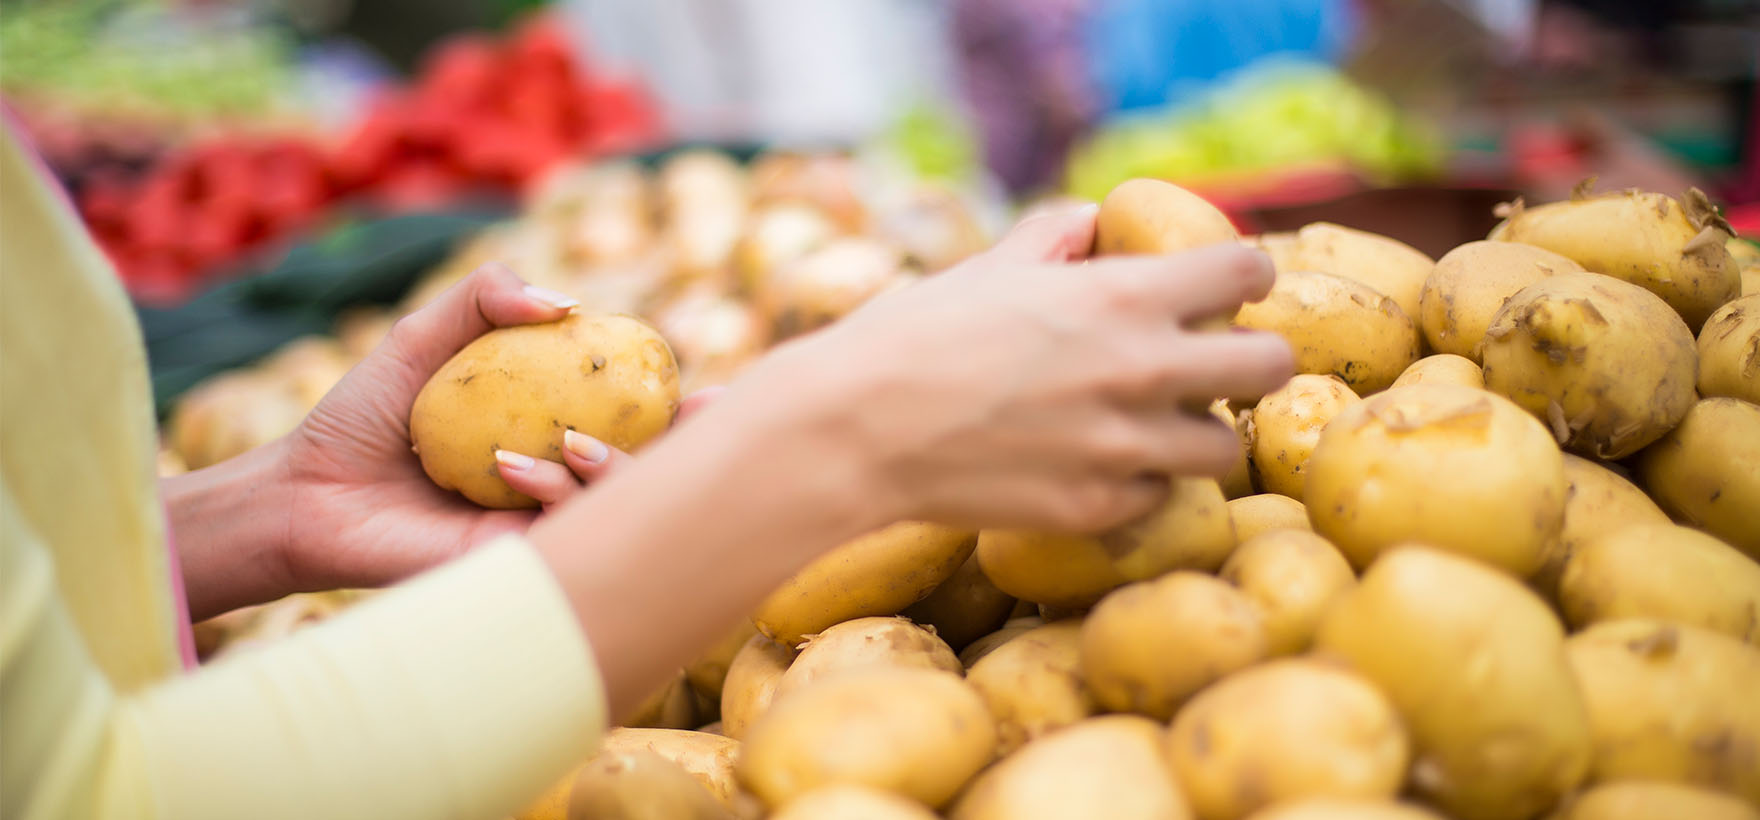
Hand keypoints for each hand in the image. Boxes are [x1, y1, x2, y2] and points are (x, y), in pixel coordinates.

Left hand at [279, 263, 711, 593]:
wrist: (307, 494)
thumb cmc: (364, 416)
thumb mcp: (425, 336)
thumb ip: (487, 295)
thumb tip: (566, 303)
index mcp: (551, 430)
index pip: (633, 420)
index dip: (682, 405)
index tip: (711, 383)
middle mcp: (559, 480)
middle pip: (652, 467)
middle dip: (694, 444)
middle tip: (712, 410)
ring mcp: (543, 524)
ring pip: (621, 503)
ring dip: (615, 467)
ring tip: (572, 439)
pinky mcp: (519, 564)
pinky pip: (567, 532)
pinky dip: (555, 493)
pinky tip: (510, 469)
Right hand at [747, 204, 1292, 532]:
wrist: (859, 430)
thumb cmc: (916, 335)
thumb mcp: (991, 266)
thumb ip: (1055, 237)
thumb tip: (1089, 223)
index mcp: (1124, 295)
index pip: (1247, 269)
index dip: (1244, 274)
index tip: (1228, 288)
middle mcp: (1144, 370)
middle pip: (1270, 367)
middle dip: (1251, 361)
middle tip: (1214, 365)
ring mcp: (1127, 448)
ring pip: (1224, 446)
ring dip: (1196, 432)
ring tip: (1151, 425)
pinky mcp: (1100, 508)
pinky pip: (1157, 494)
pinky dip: (1136, 481)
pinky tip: (1094, 466)